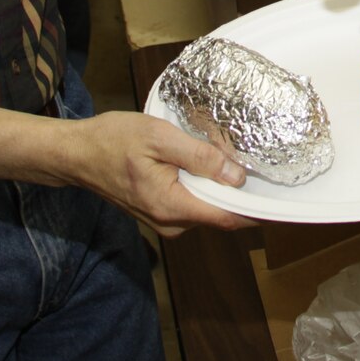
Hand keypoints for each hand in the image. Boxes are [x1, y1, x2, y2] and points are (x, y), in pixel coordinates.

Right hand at [66, 111, 253, 236]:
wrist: (77, 154)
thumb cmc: (113, 141)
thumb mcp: (159, 138)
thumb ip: (200, 157)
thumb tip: (236, 175)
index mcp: (172, 206)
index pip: (228, 218)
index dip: (259, 209)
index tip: (282, 195)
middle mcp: (171, 223)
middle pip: (222, 214)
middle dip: (242, 192)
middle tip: (260, 162)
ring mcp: (164, 221)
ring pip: (208, 208)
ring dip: (222, 188)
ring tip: (232, 158)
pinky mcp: (160, 213)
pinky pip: (194, 204)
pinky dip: (205, 188)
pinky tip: (208, 165)